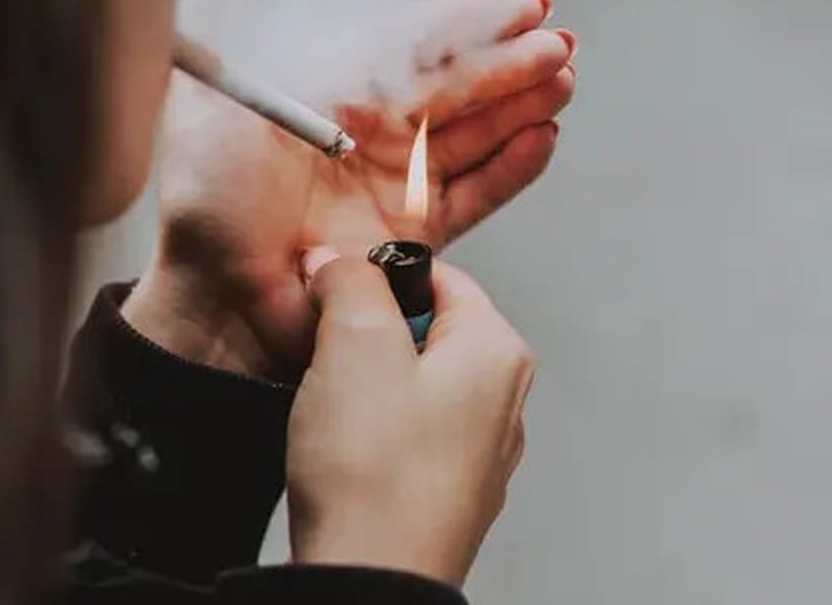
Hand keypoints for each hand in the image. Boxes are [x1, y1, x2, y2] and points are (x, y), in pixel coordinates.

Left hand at [123, 0, 574, 378]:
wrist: (215, 295)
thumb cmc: (204, 197)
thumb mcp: (216, 88)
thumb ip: (239, 6)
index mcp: (331, 86)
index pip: (412, 40)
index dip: (467, 21)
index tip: (519, 4)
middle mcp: (369, 130)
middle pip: (454, 86)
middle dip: (509, 61)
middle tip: (556, 44)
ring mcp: (394, 181)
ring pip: (474, 134)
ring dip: (520, 106)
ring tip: (562, 82)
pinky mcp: (413, 233)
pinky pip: (475, 194)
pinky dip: (512, 168)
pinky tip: (542, 138)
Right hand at [286, 252, 534, 585]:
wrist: (371, 581)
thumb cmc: (375, 476)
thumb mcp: (354, 343)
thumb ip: (350, 280)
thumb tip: (339, 259)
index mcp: (497, 352)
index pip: (438, 275)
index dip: (375, 276)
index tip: (335, 295)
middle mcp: (502, 399)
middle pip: (422, 328)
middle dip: (364, 334)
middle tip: (329, 358)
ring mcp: (477, 450)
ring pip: (407, 381)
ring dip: (360, 385)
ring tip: (333, 412)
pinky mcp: (444, 489)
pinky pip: (401, 433)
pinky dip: (367, 432)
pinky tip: (342, 452)